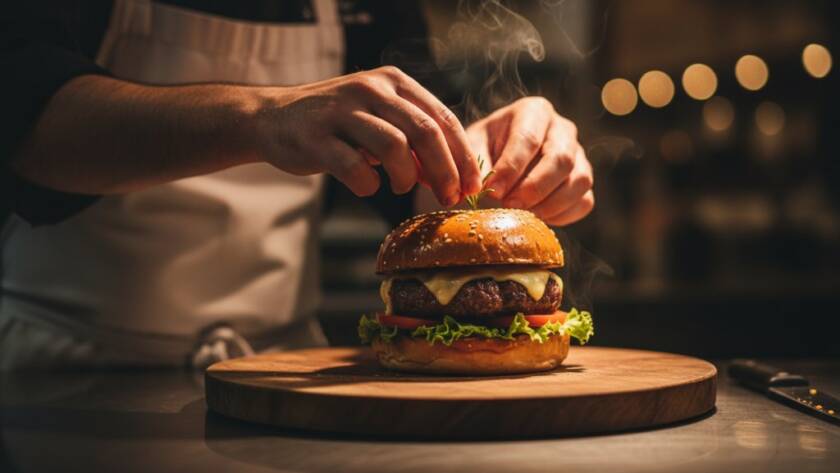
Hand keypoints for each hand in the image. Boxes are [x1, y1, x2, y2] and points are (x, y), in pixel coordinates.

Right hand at [249, 66, 480, 205]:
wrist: (273, 117)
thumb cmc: (337, 125)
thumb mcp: (379, 118)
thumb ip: (413, 139)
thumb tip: (452, 175)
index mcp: (392, 82)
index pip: (443, 118)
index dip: (463, 156)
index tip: (473, 186)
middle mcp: (370, 89)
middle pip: (426, 132)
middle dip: (446, 171)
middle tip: (450, 197)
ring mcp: (341, 112)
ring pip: (395, 147)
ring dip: (407, 177)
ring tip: (402, 187)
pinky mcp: (315, 137)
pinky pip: (354, 168)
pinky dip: (368, 184)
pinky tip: (368, 186)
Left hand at [467, 97, 593, 225]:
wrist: (498, 157)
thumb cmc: (483, 148)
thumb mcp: (472, 148)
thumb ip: (476, 165)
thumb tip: (483, 191)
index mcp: (534, 111)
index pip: (529, 138)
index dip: (511, 168)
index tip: (493, 191)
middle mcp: (562, 129)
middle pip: (561, 159)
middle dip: (534, 188)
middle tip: (509, 206)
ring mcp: (578, 154)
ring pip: (580, 181)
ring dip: (550, 205)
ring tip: (521, 216)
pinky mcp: (583, 180)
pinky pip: (584, 201)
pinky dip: (562, 215)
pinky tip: (536, 219)